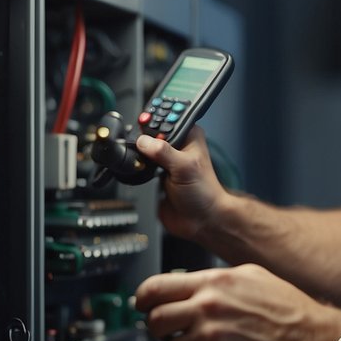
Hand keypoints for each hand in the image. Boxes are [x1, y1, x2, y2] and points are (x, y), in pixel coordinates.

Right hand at [134, 127, 228, 241]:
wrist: (200, 221)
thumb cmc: (204, 192)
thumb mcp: (184, 167)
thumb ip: (163, 151)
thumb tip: (144, 141)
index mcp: (188, 135)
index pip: (166, 118)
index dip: (154, 120)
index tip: (143, 126)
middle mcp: (176, 145)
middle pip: (151, 133)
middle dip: (143, 138)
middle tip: (140, 146)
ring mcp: (164, 160)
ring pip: (144, 149)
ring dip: (139, 154)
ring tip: (139, 158)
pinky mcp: (154, 174)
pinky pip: (140, 165)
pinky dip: (136, 166)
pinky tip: (137, 169)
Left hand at [135, 264, 340, 340]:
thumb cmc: (292, 312)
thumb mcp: (253, 277)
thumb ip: (217, 281)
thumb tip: (193, 286)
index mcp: (213, 284)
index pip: (155, 288)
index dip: (143, 298)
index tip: (141, 304)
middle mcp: (207, 309)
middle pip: (154, 320)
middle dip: (159, 327)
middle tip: (171, 330)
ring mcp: (209, 339)